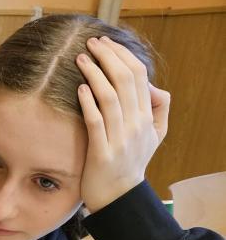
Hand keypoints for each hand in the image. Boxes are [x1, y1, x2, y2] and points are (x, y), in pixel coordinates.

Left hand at [77, 35, 170, 212]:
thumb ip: (159, 108)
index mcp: (147, 116)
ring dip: (95, 74)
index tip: (105, 43)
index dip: (122, 55)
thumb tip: (154, 85)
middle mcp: (136, 124)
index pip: (138, 76)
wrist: (119, 196)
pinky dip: (88, 103)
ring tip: (81, 59)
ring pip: (110, 98)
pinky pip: (96, 122)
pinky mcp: (102, 152)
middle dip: (108, 57)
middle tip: (91, 43)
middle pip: (125, 81)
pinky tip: (79, 88)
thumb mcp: (155, 135)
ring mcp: (120, 138)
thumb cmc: (131, 161)